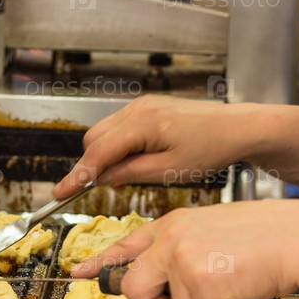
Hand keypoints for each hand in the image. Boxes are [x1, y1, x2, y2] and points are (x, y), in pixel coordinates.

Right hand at [53, 95, 255, 198]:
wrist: (238, 127)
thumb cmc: (211, 149)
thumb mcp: (168, 171)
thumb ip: (129, 173)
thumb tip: (100, 178)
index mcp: (141, 124)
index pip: (98, 153)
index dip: (77, 176)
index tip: (59, 193)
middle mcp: (136, 109)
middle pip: (94, 140)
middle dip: (93, 165)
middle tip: (108, 188)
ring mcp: (140, 105)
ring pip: (103, 133)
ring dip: (105, 155)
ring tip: (128, 175)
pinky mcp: (146, 106)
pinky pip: (118, 127)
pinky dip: (117, 145)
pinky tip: (135, 160)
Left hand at [70, 201, 298, 298]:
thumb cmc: (270, 236)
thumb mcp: (216, 232)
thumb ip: (186, 254)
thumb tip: (174, 286)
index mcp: (174, 224)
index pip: (126, 244)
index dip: (100, 263)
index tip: (78, 272)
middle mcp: (170, 238)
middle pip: (135, 287)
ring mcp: (180, 258)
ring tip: (236, 286)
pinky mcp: (197, 281)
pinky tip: (249, 289)